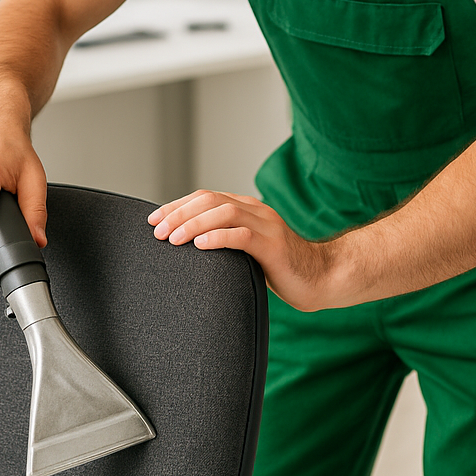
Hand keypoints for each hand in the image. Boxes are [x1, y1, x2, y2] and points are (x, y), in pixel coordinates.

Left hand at [149, 190, 340, 311]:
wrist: (322, 278)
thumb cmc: (281, 269)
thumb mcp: (247, 251)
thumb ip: (225, 243)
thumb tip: (188, 248)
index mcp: (246, 209)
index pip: (205, 197)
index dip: (177, 206)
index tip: (153, 220)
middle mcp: (255, 211)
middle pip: (210, 200)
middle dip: (179, 213)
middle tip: (157, 232)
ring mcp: (267, 225)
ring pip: (224, 212)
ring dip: (193, 224)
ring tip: (173, 239)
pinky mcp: (274, 245)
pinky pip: (242, 235)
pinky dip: (218, 238)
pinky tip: (200, 246)